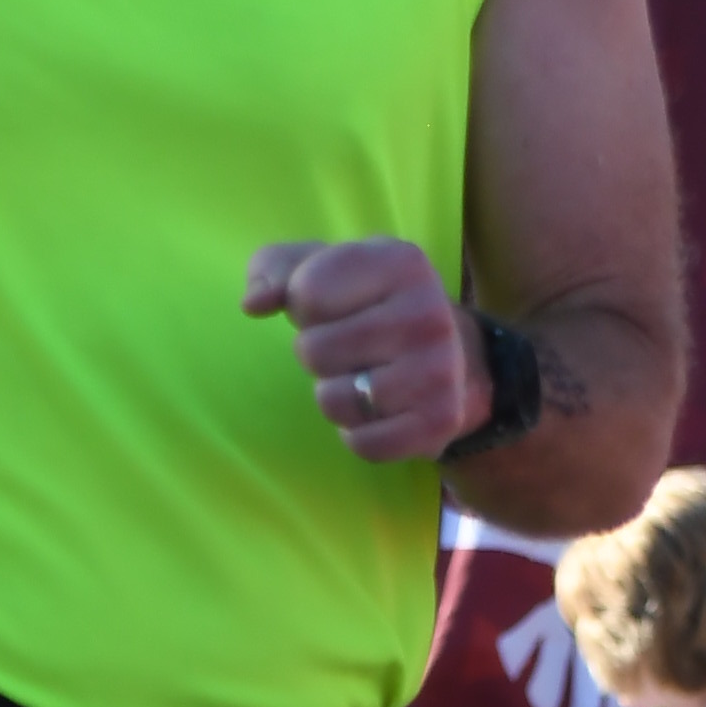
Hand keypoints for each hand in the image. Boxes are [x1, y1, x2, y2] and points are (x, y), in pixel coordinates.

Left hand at [244, 238, 482, 465]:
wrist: (452, 354)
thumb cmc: (366, 304)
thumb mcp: (322, 267)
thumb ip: (274, 269)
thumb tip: (253, 303)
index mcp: (400, 262)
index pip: (307, 294)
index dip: (302, 308)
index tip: (330, 307)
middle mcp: (428, 311)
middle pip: (314, 351)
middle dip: (316, 355)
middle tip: (347, 349)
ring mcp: (441, 369)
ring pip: (334, 402)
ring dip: (334, 396)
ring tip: (360, 379)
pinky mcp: (441, 421)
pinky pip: (364, 445)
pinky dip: (357, 435)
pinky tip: (376, 412)